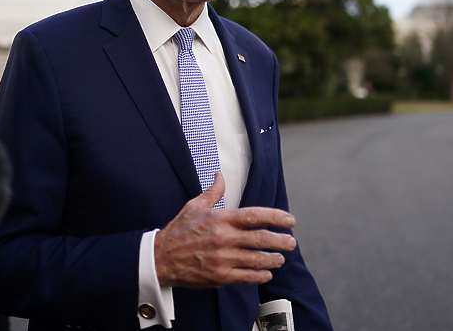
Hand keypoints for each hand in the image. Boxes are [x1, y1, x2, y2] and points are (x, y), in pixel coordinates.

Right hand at [154, 172, 296, 288]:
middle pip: (261, 239)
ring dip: (273, 259)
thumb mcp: (194, 207)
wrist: (161, 258)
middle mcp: (224, 238)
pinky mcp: (219, 276)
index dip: (276, 217)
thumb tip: (220, 176)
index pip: (255, 216)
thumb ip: (212, 192)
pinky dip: (259, 275)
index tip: (290, 220)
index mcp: (220, 219)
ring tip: (280, 258)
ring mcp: (222, 259)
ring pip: (257, 260)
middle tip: (291, 241)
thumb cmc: (178, 231)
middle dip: (281, 240)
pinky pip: (246, 276)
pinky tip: (266, 273)